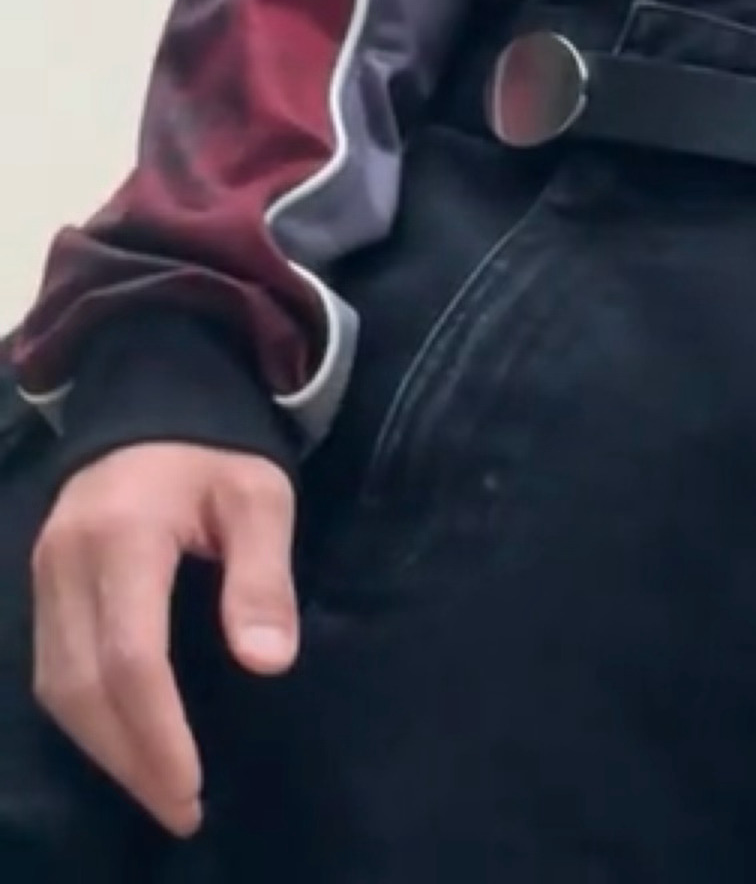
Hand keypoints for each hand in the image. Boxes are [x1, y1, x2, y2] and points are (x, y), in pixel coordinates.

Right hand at [30, 440, 297, 836]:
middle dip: (130, 759)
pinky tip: (126, 743)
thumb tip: (267, 663)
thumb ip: (262, 575)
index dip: (157, 733)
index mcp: (124, 534)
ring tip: (160, 789)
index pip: (129, 657)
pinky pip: (49, 669)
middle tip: (181, 808)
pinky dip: (86, 718)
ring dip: (104, 749)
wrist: (154, 394)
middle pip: (82, 687)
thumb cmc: (218, 449)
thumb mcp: (260, 495)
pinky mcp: (39, 583)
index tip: (192, 787)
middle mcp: (67, 561)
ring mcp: (44, 573)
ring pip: (57, 687)